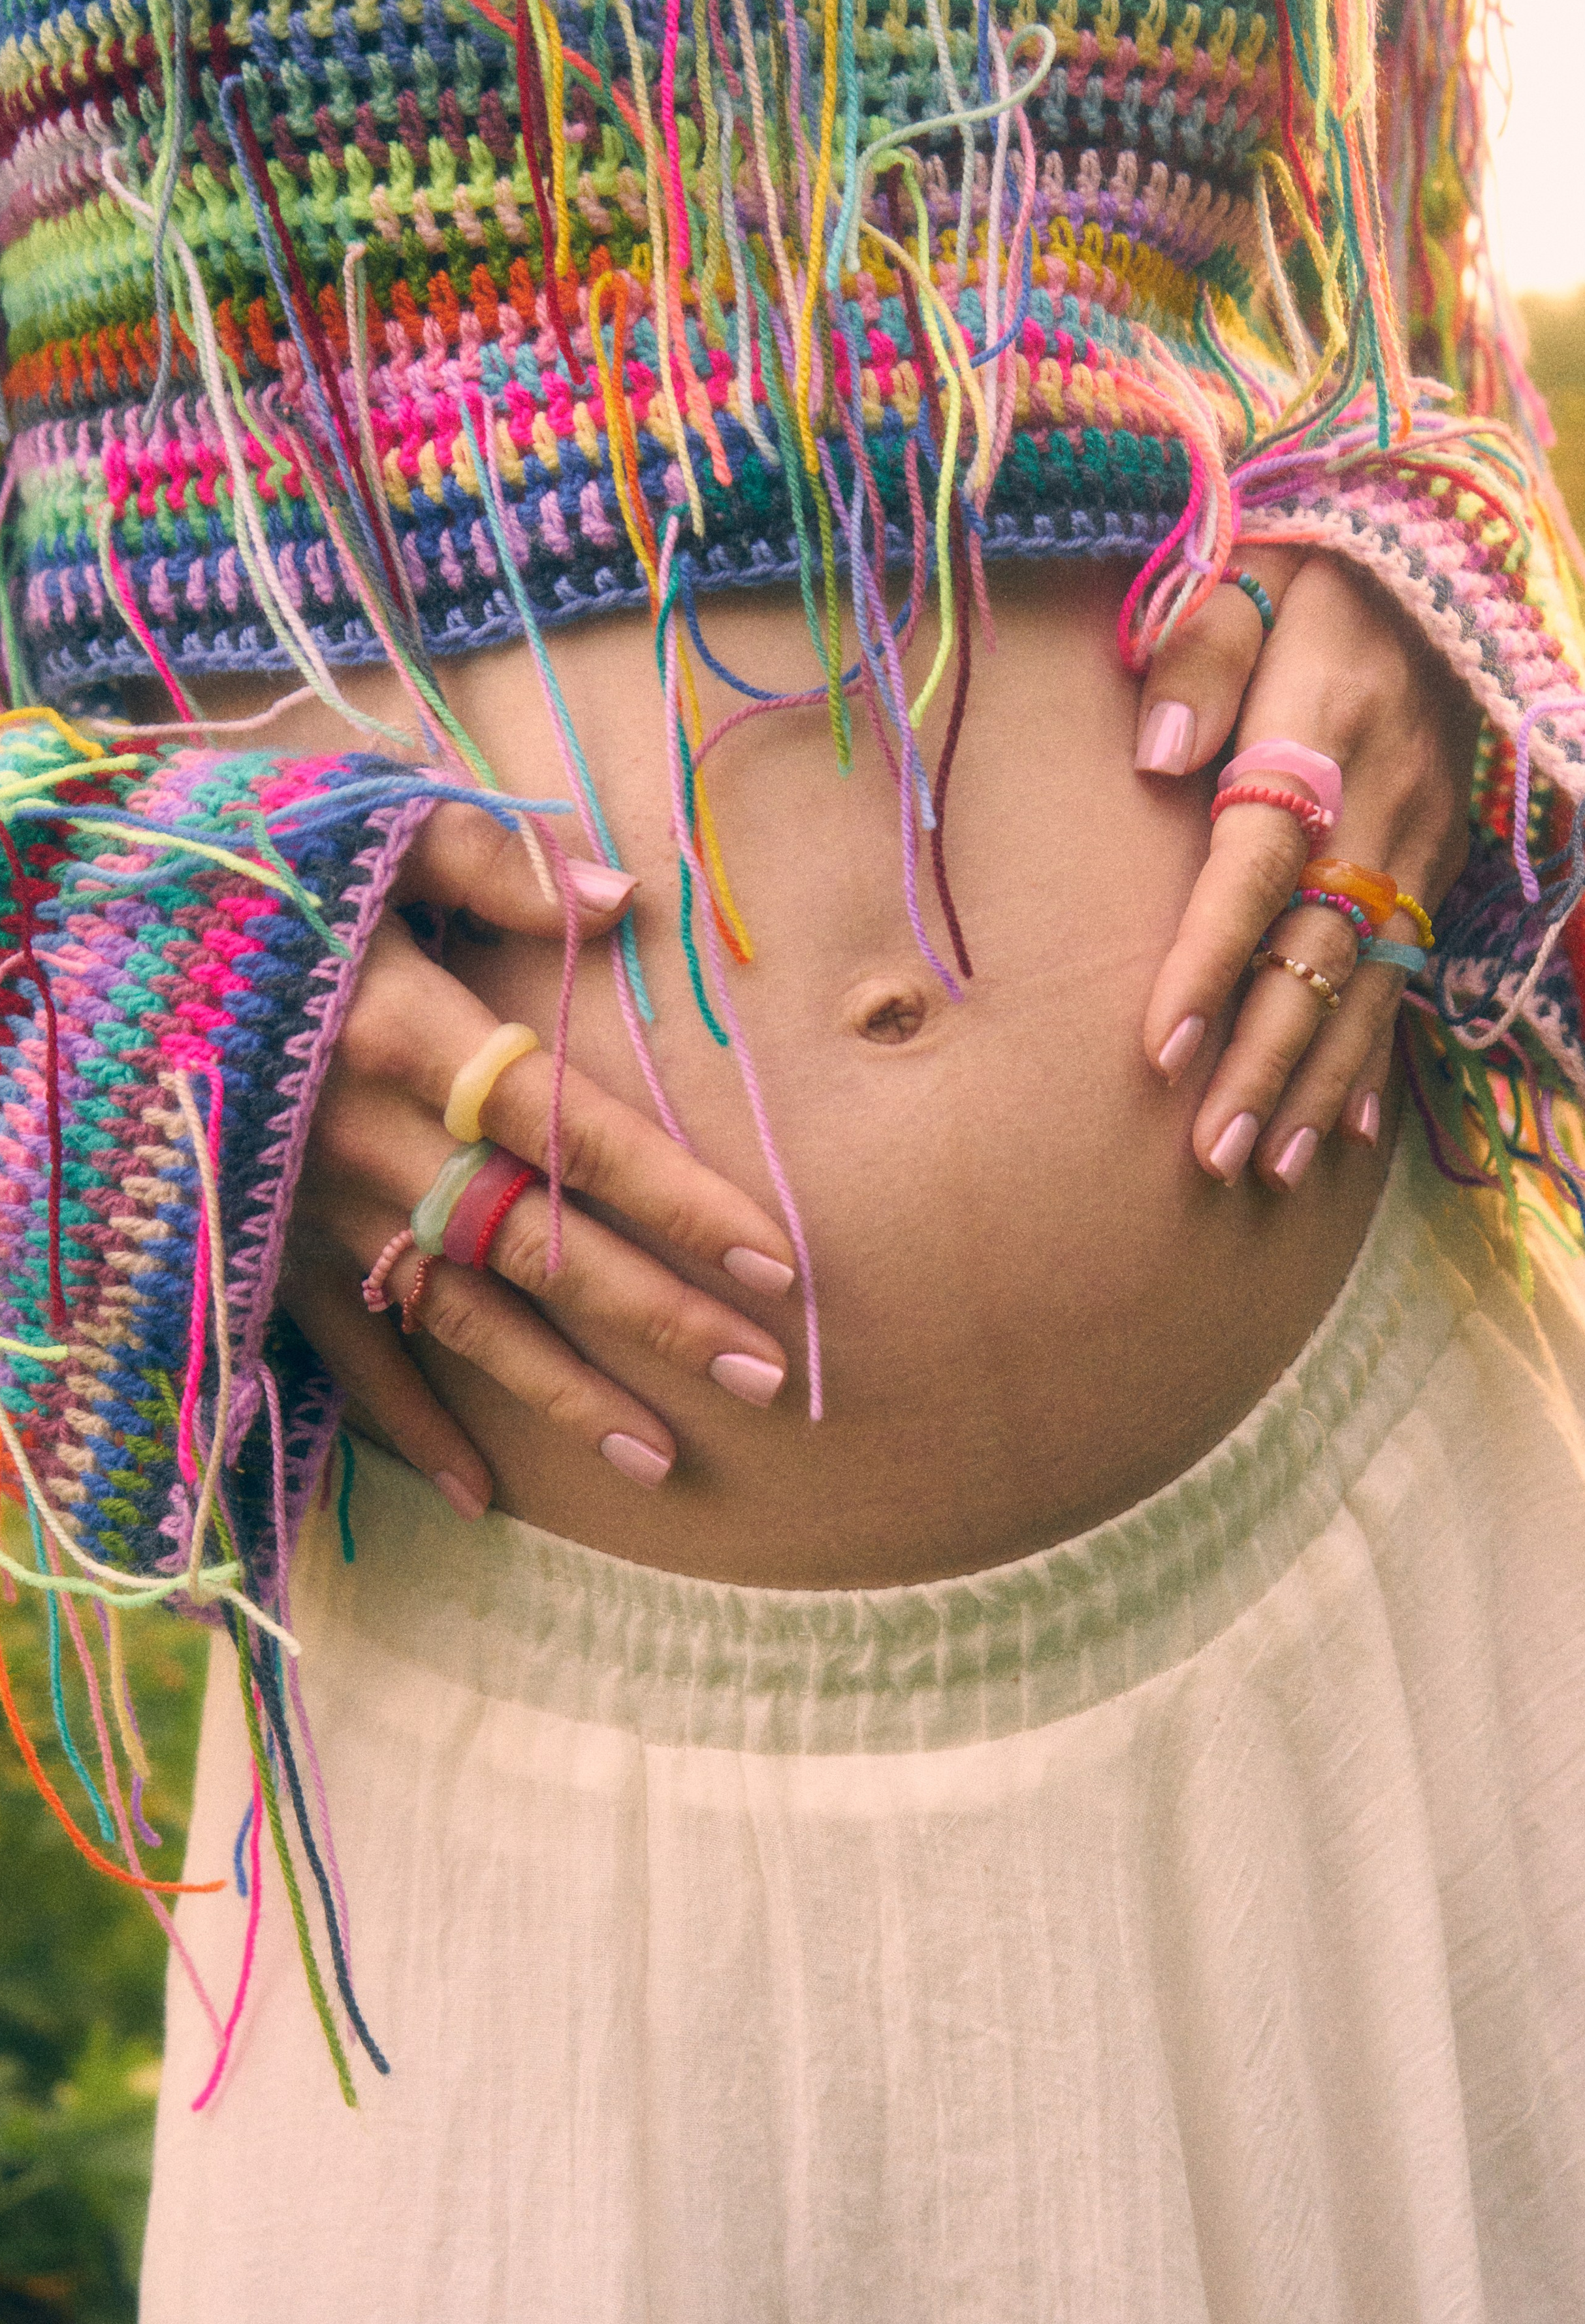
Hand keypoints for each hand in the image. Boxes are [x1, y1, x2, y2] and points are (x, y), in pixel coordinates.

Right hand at [281, 804, 798, 1514]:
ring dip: (563, 1393)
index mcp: (407, 1034)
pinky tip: (481, 1491)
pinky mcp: (259, 1253)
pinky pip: (345, 1357)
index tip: (775, 1262)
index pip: (575, 1133)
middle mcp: (369, 1142)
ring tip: (661, 1456)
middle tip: (767, 1379)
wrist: (68, 941)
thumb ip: (489, 862)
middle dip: (658, 1317)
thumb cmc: (232, 874)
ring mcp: (311, 1213)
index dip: (678, 1202)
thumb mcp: (358, 832)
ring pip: (461, 1320)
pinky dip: (410, 1428)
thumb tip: (620, 898)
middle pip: (541, 1247)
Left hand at [1133, 550, 1478, 1185]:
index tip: (1162, 1050)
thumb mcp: (1247, 572)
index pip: (1257, 867)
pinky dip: (1374, 1057)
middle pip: (1315, 955)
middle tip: (1214, 1155)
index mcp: (1323, 730)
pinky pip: (1408, 975)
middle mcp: (1383, 803)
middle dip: (1265, 1062)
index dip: (1211, 960)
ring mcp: (1421, 843)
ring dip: (1316, 1081)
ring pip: (1367, 984)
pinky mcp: (1439, 863)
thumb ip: (1197, 653)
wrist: (1435, 555)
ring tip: (1269, 1168)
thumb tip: (1154, 753)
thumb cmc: (1309, 572)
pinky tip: (1343, 1129)